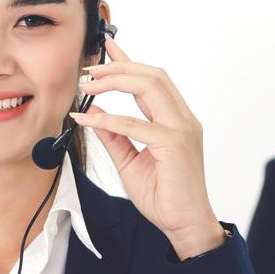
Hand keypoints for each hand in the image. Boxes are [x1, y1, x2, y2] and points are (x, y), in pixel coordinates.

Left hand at [72, 36, 224, 259]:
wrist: (185, 225)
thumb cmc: (163, 196)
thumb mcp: (130, 162)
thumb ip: (115, 137)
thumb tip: (95, 114)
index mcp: (175, 120)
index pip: (152, 80)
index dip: (128, 61)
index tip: (107, 48)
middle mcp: (182, 119)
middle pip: (153, 75)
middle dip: (118, 67)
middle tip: (89, 72)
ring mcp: (182, 129)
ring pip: (151, 86)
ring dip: (116, 81)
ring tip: (89, 85)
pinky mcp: (175, 144)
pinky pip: (136, 124)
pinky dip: (110, 119)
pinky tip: (90, 120)